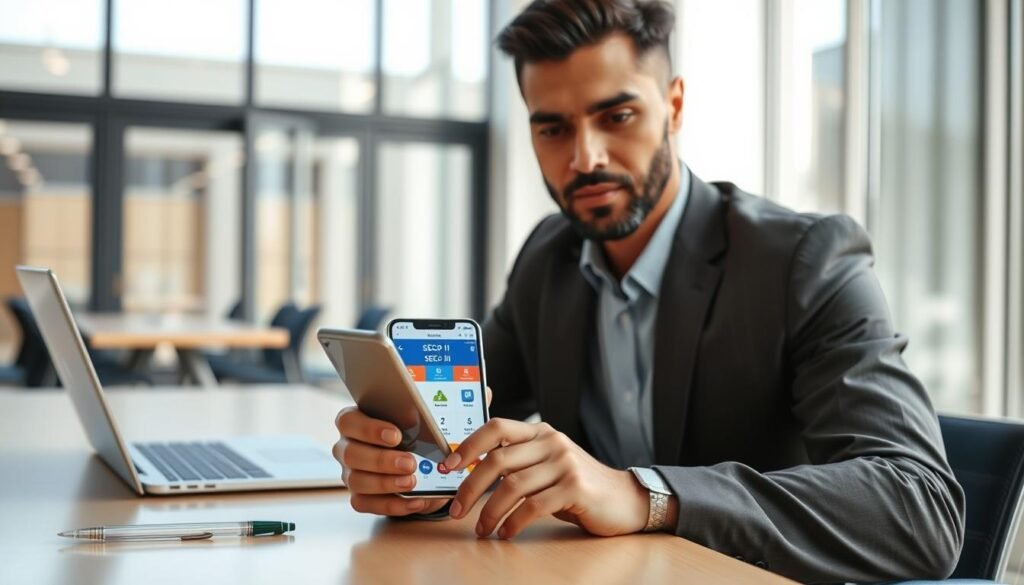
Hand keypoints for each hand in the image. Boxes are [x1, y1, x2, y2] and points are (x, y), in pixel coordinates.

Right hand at [332, 387, 492, 516]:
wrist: (417, 461)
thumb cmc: (418, 433)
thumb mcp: (432, 415)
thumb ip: (452, 402)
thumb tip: (483, 391)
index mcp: (358, 418)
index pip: (349, 419)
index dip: (369, 428)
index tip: (397, 434)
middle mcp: (348, 445)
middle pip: (351, 452)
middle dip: (382, 459)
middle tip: (411, 463)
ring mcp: (351, 472)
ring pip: (356, 480)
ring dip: (385, 483)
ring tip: (413, 482)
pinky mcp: (360, 496)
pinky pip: (366, 503)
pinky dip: (391, 504)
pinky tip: (414, 500)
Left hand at [443, 419, 653, 538]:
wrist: (624, 499)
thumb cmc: (578, 486)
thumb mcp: (548, 464)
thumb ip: (519, 461)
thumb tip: (472, 470)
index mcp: (540, 432)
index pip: (496, 428)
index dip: (468, 445)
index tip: (447, 466)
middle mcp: (551, 441)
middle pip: (497, 459)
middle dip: (470, 487)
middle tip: (456, 510)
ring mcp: (565, 463)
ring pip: (512, 486)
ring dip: (490, 512)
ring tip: (482, 529)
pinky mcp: (575, 487)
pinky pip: (533, 506)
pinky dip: (513, 522)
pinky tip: (507, 532)